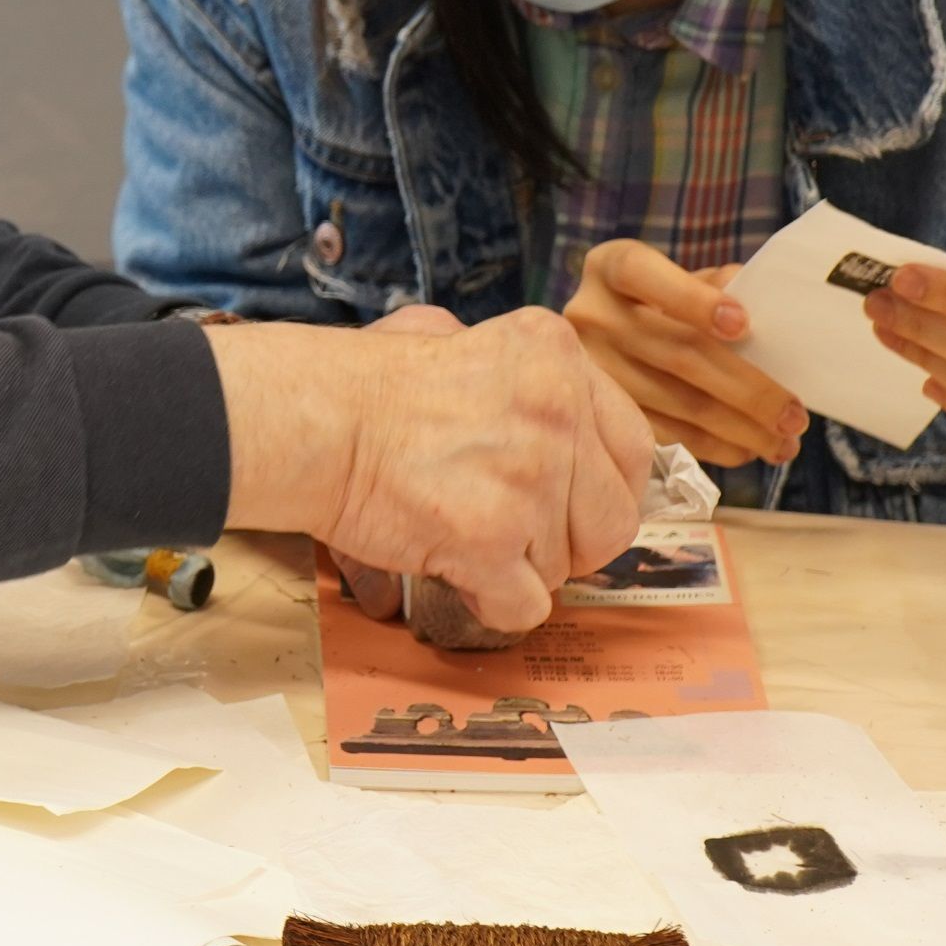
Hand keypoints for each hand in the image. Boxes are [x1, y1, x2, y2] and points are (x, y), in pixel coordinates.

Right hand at [211, 309, 650, 638]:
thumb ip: (530, 382)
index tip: (565, 502)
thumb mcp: (461, 340)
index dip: (598, 489)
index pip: (632, 447)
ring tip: (460, 530)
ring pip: (566, 566)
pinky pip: (526, 605)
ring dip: (518, 565)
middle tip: (515, 533)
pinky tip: (452, 565)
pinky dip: (490, 599)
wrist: (312, 420)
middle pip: (613, 518)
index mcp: (558, 354)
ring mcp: (531, 477)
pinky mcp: (493, 538)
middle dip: (568, 539)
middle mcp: (559, 410)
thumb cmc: (368, 388)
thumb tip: (575, 445)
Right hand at [564, 238, 807, 466]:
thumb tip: (762, 309)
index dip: (693, 300)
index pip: (643, 274)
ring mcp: (590, 368)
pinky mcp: (599, 412)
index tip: (744, 325)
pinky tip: (746, 450)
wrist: (604, 336)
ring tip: (783, 442)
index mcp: (610, 267)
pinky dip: (712, 446)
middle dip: (746, 389)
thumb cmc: (659, 302)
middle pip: (676, 352)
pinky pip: (664, 434)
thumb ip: (716, 285)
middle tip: (794, 415)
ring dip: (739, 428)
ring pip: (676, 402)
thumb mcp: (680, 279)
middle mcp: (591, 316)